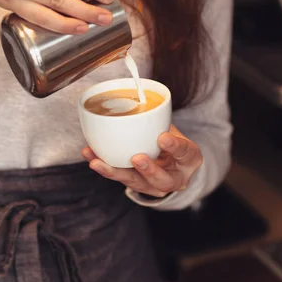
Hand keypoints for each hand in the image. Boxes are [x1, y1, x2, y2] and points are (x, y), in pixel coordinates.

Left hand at [81, 125, 202, 197]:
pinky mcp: (138, 186)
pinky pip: (121, 178)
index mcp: (189, 160)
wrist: (174, 164)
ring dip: (115, 172)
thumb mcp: (175, 130)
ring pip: (136, 183)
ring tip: (97, 162)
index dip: (175, 147)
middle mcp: (175, 178)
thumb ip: (161, 120)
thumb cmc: (174, 143)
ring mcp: (155, 186)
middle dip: (149, 170)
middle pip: (163, 180)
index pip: (185, 152)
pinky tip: (91, 157)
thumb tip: (139, 95)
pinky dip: (105, 167)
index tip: (163, 138)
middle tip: (137, 158)